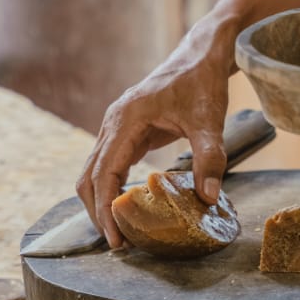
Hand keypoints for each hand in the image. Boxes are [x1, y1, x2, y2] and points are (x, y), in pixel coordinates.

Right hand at [77, 33, 232, 248]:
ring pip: (93, 173)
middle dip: (98, 212)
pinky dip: (111, 191)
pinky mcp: (123, 133)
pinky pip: (107, 166)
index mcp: (125, 120)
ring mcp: (114, 128)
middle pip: (88, 177)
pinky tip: (126, 210)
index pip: (103, 174)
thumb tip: (208, 199)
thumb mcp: (210, 120)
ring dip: (101, 203)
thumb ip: (210, 158)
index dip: (106, 209)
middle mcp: (112, 124)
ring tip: (119, 233)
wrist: (199, 55)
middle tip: (118, 245)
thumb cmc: (202, 82)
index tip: (116, 238)